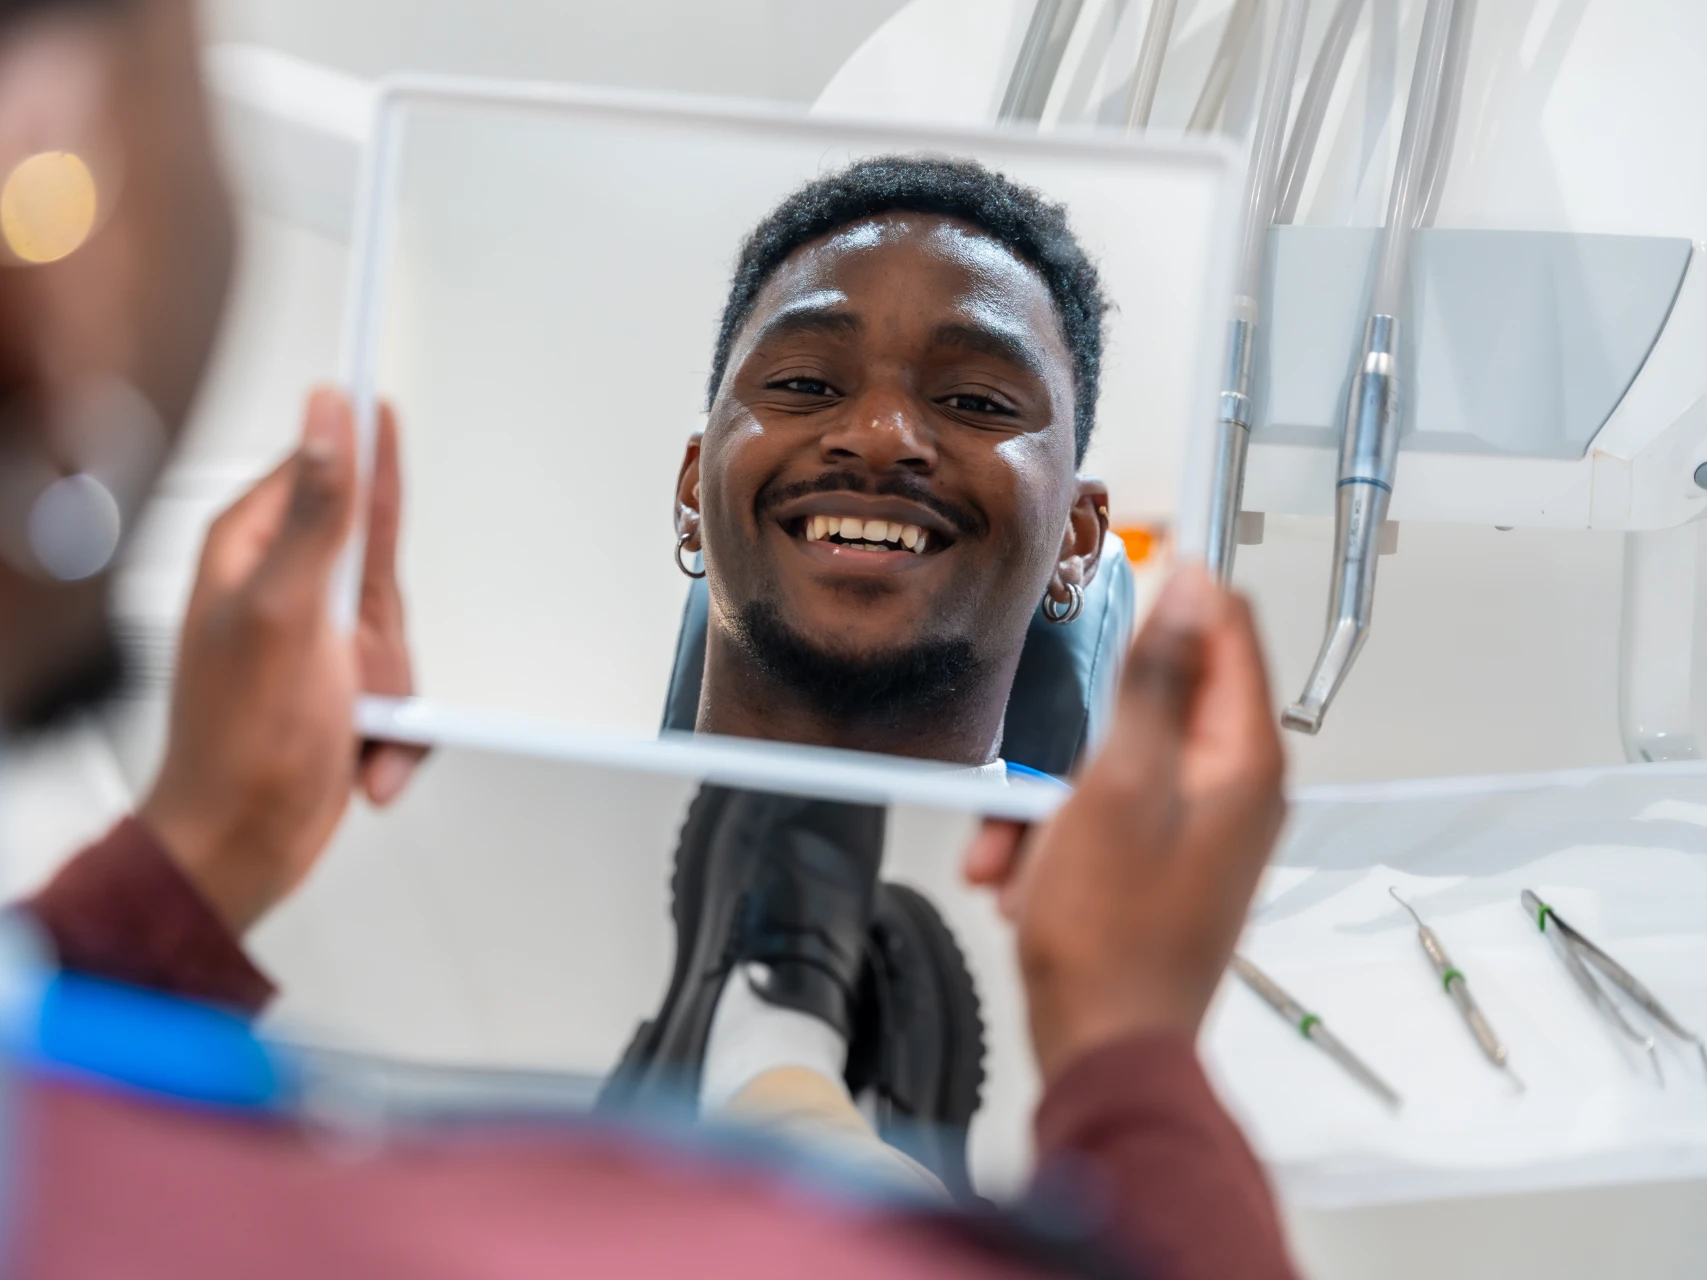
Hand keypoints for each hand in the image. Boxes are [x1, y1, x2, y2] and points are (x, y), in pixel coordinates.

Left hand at [139, 388, 423, 932]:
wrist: (245, 849)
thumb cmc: (242, 746)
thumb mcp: (288, 613)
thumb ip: (316, 510)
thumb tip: (327, 416)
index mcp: (250, 550)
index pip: (325, 466)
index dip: (365, 448)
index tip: (391, 391)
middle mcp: (285, 587)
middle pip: (382, 562)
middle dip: (388, 638)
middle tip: (362, 672)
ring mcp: (318, 638)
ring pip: (404, 633)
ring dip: (395, 696)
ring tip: (353, 729)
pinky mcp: (346, 685)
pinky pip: (411, 687)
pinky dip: (400, 732)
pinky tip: (365, 757)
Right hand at [963, 566, 1284, 1082]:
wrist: (1106, 1046)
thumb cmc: (1111, 934)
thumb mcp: (1118, 784)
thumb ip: (1155, 681)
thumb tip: (1192, 590)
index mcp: (1239, 757)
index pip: (1227, 626)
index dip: (1175, 582)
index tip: (1119, 559)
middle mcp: (1232, 785)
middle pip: (1153, 694)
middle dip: (1075, 718)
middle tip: (1032, 745)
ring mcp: (1198, 825)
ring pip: (1110, 757)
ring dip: (1048, 791)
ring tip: (1011, 847)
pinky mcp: (1161, 859)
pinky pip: (1099, 812)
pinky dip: (1052, 834)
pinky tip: (1018, 876)